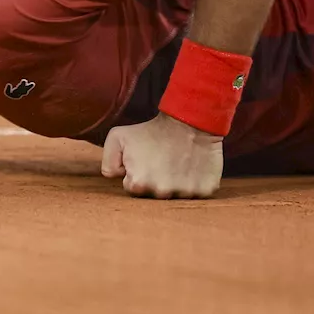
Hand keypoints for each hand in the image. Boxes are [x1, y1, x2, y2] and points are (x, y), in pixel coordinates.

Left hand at [101, 113, 223, 198]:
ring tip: (177, 162)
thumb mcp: (118, 137)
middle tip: (162, 161)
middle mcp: (161, 193)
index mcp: (138, 184)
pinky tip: (191, 167)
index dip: (137, 174)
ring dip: (176, 182)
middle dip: (155, 180)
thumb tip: (116, 178)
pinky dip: (195, 182)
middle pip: (154, 195)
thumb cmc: (152, 129)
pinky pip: (198, 193)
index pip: (132, 188)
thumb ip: (108, 162)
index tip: (146, 161)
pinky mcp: (205, 190)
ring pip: (176, 195)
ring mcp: (185, 193)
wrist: (189, 119)